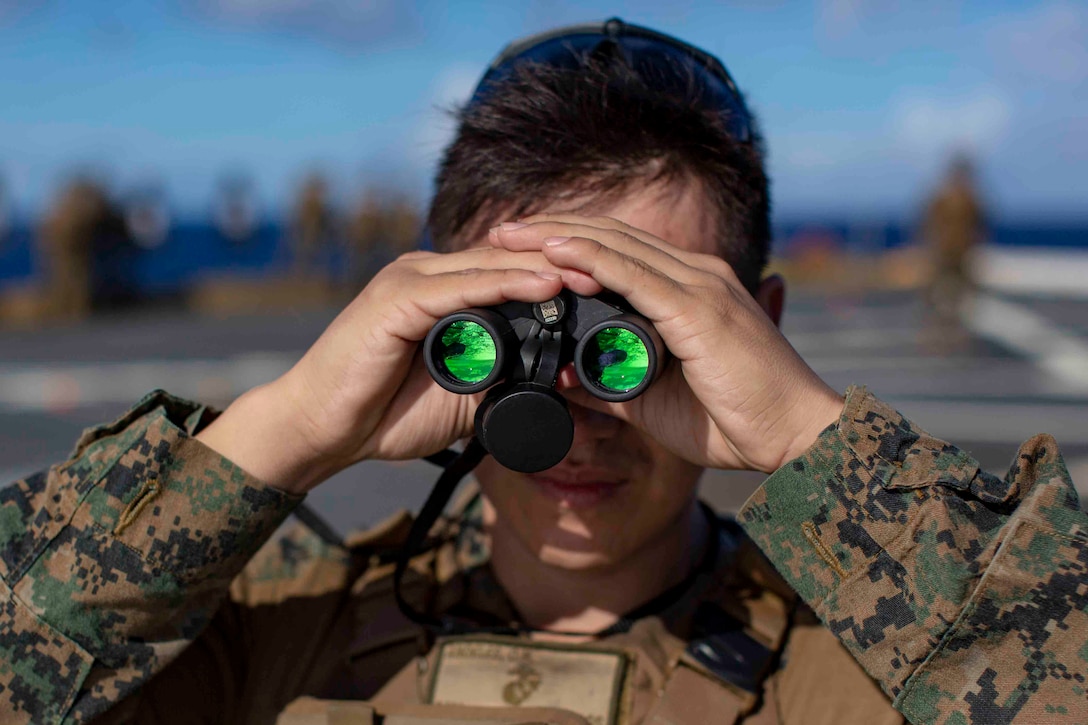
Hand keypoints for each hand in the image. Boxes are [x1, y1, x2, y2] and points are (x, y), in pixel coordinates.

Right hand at [197, 247, 599, 493]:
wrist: (320, 430)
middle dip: (565, 265)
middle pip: (508, 259)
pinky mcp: (395, 298)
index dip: (562, 276)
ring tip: (596, 274)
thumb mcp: (462, 395)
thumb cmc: (385, 412)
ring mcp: (410, 281)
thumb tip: (557, 383)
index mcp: (444, 290)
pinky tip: (544, 288)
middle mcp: (428, 274)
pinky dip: (503, 285)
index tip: (613, 288)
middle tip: (620, 273)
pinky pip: (458, 286)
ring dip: (545, 270)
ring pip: (490, 265)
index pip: (512, 271)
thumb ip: (503, 379)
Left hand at [490, 215, 843, 473]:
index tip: (518, 248)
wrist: (796, 437)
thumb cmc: (735, 419)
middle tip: (499, 230)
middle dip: (550, 230)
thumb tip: (564, 376)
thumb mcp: (655, 398)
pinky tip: (553, 252)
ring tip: (509, 232)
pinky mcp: (700, 308)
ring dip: (558, 236)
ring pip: (616, 245)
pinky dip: (590, 258)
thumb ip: (612, 382)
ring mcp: (700, 287)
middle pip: (610, 237)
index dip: (567, 244)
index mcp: (688, 291)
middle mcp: (696, 276)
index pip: (618, 252)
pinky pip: (634, 273)